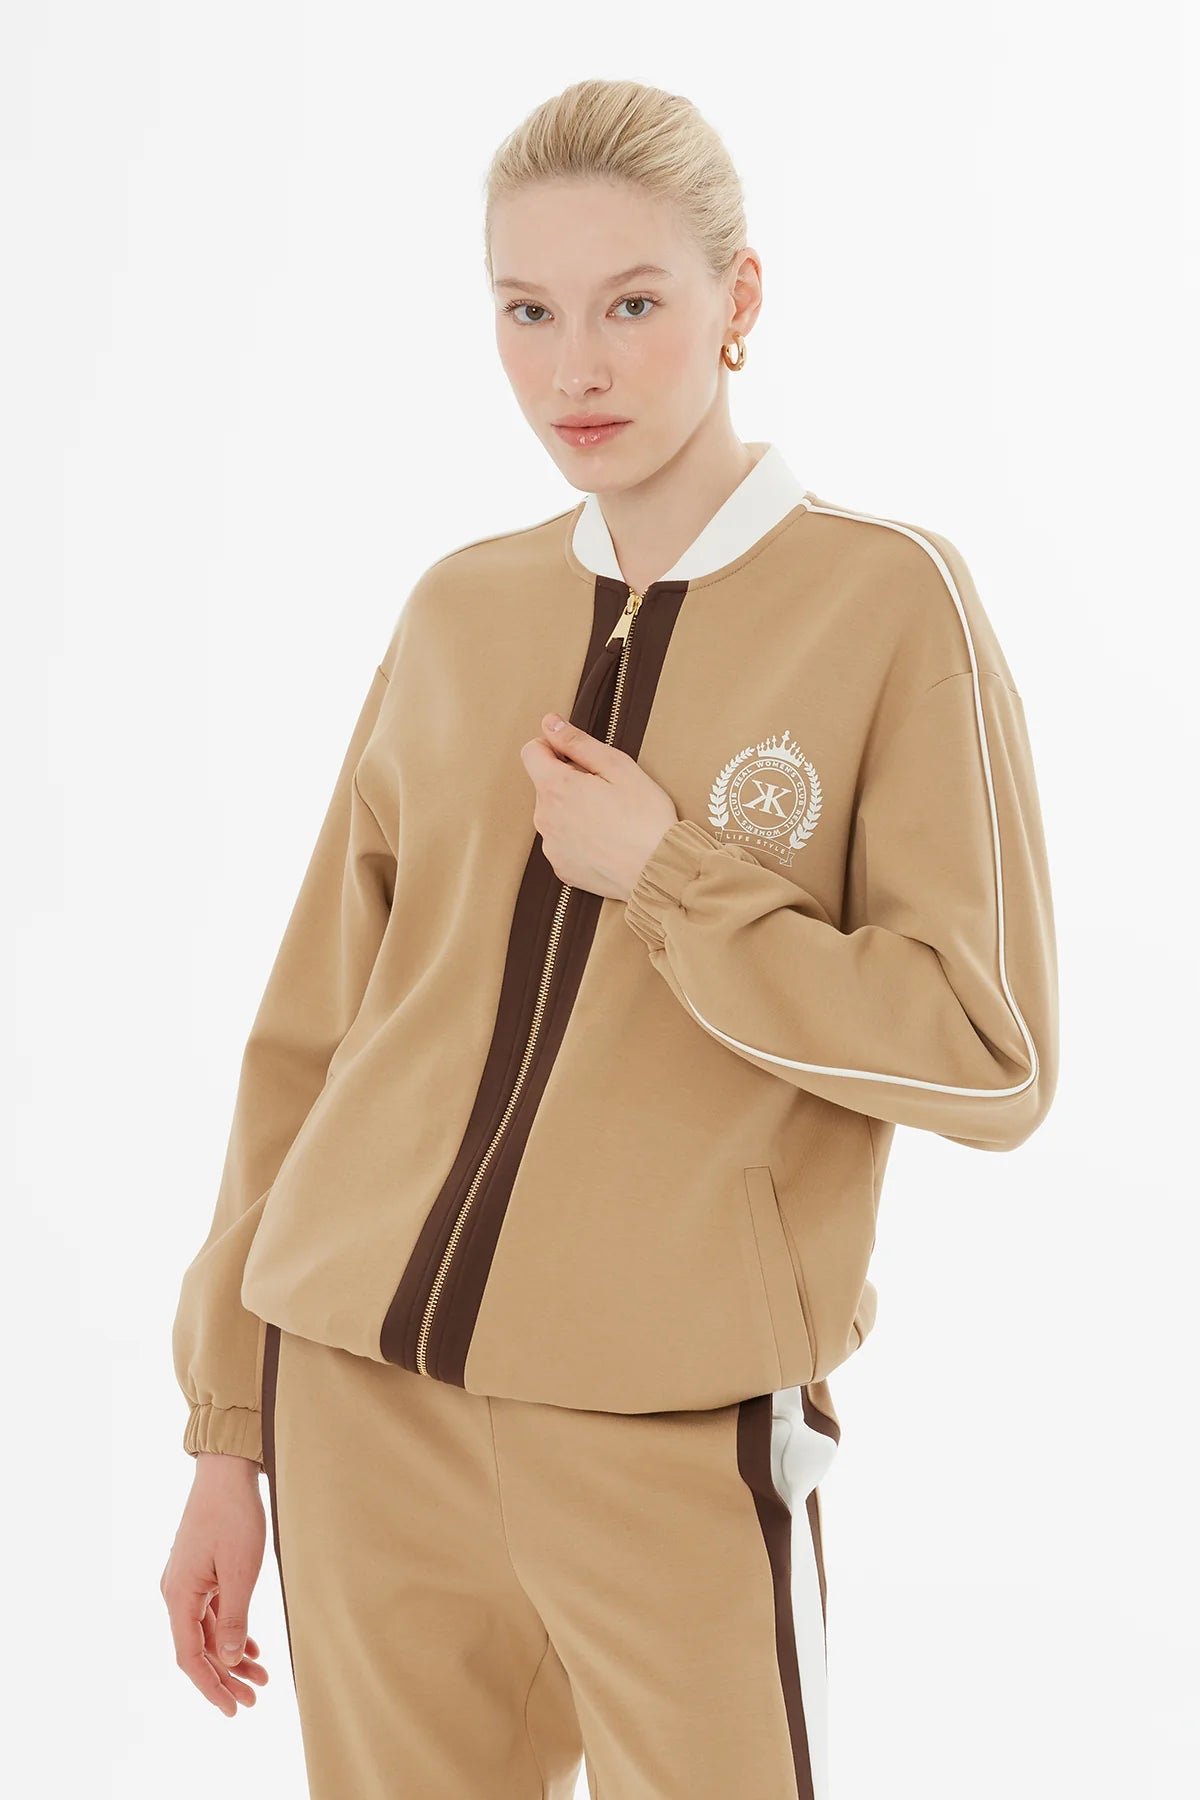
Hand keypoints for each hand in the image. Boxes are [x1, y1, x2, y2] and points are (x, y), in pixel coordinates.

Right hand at [161, 1455, 269, 1716]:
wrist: (226, 1472)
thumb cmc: (234, 1516)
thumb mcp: (241, 1571)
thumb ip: (234, 1618)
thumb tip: (229, 1660)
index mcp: (179, 1596)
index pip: (190, 1657)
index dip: (211, 1686)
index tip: (233, 1709)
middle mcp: (176, 1592)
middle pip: (198, 1648)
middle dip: (225, 1677)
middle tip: (253, 1699)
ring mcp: (187, 1582)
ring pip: (207, 1631)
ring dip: (231, 1655)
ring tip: (260, 1675)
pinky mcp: (199, 1571)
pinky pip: (211, 1612)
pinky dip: (229, 1630)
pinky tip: (250, 1646)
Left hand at [520, 713, 678, 901]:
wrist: (658, 871)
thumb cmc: (645, 817)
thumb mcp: (618, 767)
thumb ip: (578, 742)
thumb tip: (550, 723)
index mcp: (555, 787)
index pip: (531, 752)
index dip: (554, 747)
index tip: (578, 756)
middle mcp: (544, 818)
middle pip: (545, 785)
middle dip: (569, 781)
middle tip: (607, 792)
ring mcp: (550, 846)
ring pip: (554, 814)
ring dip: (573, 810)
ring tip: (610, 819)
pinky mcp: (560, 867)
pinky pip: (562, 842)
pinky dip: (578, 837)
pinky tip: (606, 841)